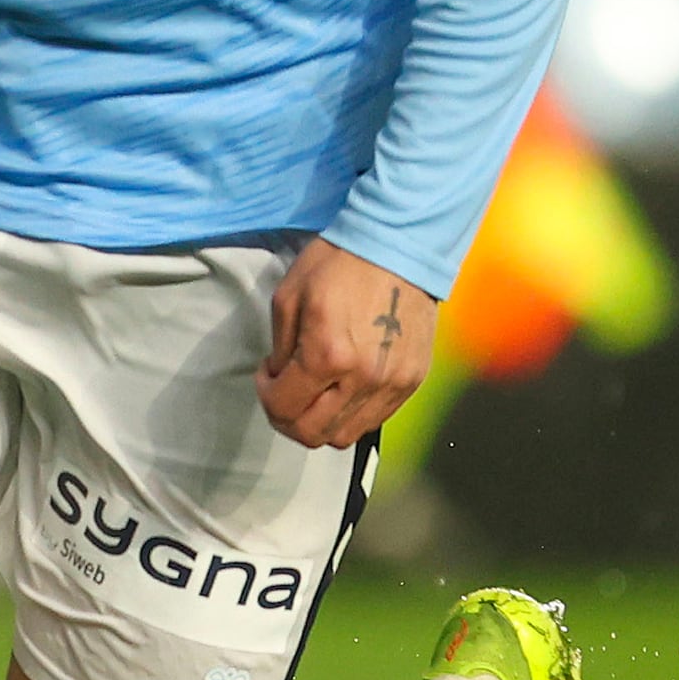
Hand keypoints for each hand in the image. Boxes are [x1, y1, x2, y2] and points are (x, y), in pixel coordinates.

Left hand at [260, 237, 435, 451]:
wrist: (399, 244)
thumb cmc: (340, 262)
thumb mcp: (289, 296)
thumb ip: (279, 348)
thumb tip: (280, 378)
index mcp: (327, 355)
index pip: (283, 409)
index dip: (266, 395)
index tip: (267, 374)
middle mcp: (362, 379)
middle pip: (312, 434)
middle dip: (287, 418)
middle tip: (284, 391)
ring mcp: (392, 384)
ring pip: (344, 435)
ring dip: (320, 421)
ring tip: (315, 390)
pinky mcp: (412, 381)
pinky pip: (374, 419)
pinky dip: (351, 414)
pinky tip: (343, 385)